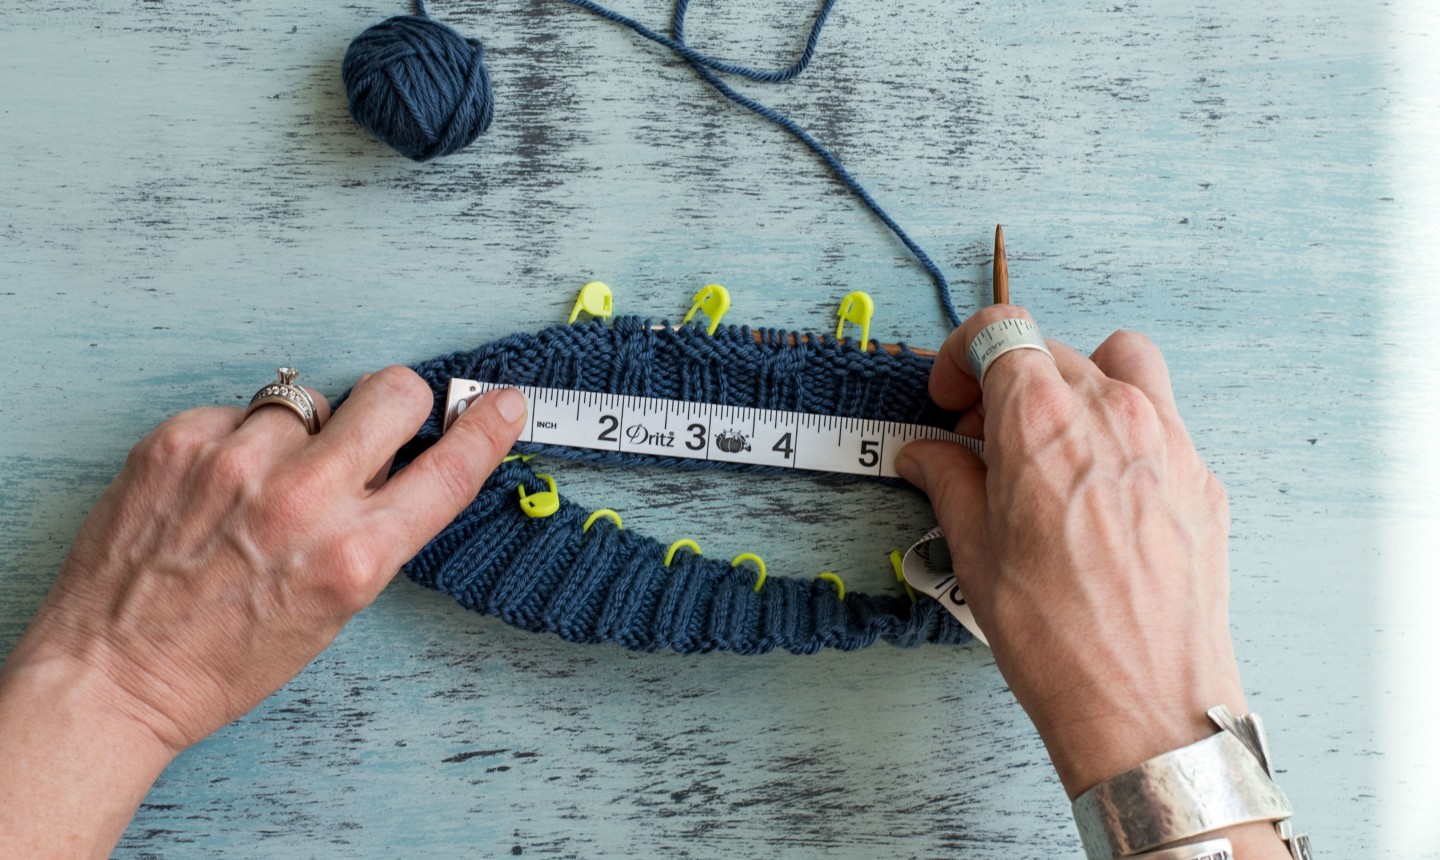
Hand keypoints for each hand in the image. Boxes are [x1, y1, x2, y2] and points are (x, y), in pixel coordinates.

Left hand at [0, 367, 525, 857]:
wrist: (113, 673)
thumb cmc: (222, 660)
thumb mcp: (334, 609)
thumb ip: (375, 532)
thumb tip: (401, 463)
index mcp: (353, 555)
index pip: (447, 469)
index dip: (485, 429)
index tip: (502, 403)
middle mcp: (302, 501)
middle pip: (393, 393)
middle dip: (395, 406)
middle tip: (371, 431)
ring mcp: (237, 462)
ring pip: (310, 400)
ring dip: (302, 434)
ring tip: (263, 484)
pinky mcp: (180, 440)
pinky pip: (240, 411)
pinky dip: (238, 441)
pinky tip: (216, 486)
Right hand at [895, 307, 1287, 856]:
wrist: (1143, 701)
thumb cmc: (1056, 635)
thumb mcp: (974, 552)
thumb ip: (948, 481)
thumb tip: (927, 456)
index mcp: (1041, 419)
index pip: (1001, 331)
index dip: (961, 355)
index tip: (948, 395)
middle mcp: (1111, 411)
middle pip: (1051, 351)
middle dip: (1005, 381)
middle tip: (978, 437)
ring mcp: (1166, 439)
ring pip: (1119, 363)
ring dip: (1075, 383)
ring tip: (1049, 440)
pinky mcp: (1199, 476)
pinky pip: (1159, 417)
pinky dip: (1121, 427)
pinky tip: (1098, 487)